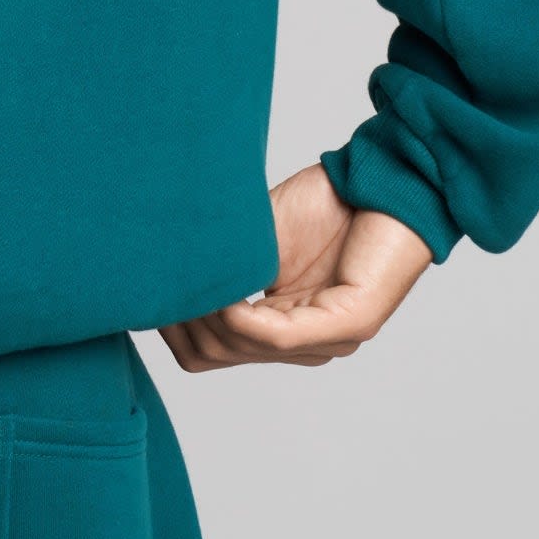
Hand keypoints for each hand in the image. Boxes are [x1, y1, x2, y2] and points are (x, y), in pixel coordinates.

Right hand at [156, 163, 434, 370]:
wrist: (387, 184)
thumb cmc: (328, 206)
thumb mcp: (256, 241)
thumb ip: (221, 265)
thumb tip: (161, 273)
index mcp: (281, 330)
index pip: (210, 352)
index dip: (172, 323)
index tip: (150, 287)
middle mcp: (303, 346)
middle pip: (213, 354)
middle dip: (179, 317)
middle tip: (162, 281)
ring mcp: (327, 340)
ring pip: (238, 347)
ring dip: (203, 312)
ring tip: (189, 278)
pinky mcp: (349, 324)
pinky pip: (276, 334)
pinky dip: (238, 313)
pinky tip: (221, 289)